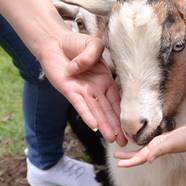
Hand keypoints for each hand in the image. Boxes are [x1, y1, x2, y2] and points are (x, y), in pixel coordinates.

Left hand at [39, 30, 126, 145]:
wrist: (54, 42)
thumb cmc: (75, 43)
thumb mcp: (93, 44)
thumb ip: (92, 54)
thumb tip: (80, 69)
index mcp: (104, 80)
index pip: (116, 100)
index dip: (123, 113)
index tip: (131, 127)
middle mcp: (95, 89)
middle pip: (108, 111)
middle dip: (116, 127)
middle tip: (124, 142)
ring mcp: (82, 91)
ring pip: (96, 112)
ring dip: (104, 126)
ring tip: (112, 140)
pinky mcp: (69, 91)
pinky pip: (80, 105)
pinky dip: (87, 115)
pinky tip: (94, 126)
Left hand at [113, 125, 185, 167]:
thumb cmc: (182, 140)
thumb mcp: (169, 144)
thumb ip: (159, 151)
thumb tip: (148, 160)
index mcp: (154, 152)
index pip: (138, 159)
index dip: (128, 161)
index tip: (118, 163)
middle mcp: (154, 150)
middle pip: (137, 156)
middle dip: (126, 157)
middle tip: (115, 156)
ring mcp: (158, 145)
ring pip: (142, 151)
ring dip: (132, 152)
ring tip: (122, 151)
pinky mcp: (161, 140)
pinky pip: (148, 144)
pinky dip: (142, 145)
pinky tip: (138, 142)